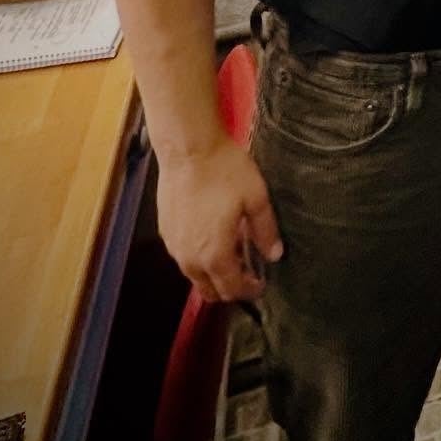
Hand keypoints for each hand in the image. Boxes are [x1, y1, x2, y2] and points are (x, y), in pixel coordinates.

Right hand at [157, 137, 283, 303]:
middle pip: (208, 291)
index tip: (261, 283)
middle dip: (229, 288)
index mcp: (214, 255)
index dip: (249, 291)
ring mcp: (174, 246)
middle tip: (248, 272)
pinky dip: (199, 258)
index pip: (231, 289)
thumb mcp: (256, 198)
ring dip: (213, 274)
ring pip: (193, 276)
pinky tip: (212, 239)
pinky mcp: (165, 231)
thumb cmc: (225, 172)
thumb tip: (275, 255)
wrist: (188, 149)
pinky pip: (183, 257)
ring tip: (232, 254)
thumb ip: (266, 231)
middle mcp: (190, 258)